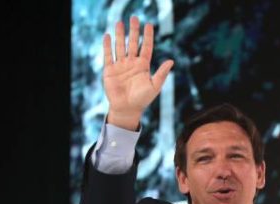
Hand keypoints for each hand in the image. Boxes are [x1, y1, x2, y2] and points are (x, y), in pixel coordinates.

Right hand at [103, 15, 173, 129]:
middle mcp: (132, 63)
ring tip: (120, 22)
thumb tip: (172, 61)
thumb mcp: (155, 86)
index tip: (148, 25)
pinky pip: (108, 55)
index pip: (146, 47)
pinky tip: (108, 36)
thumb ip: (161, 74)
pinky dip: (108, 46)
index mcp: (143, 65)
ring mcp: (120, 65)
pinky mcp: (110, 70)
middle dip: (133, 31)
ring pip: (120, 46)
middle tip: (134, 18)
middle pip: (133, 43)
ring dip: (120, 35)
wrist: (127, 109)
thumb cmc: (142, 100)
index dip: (147, 36)